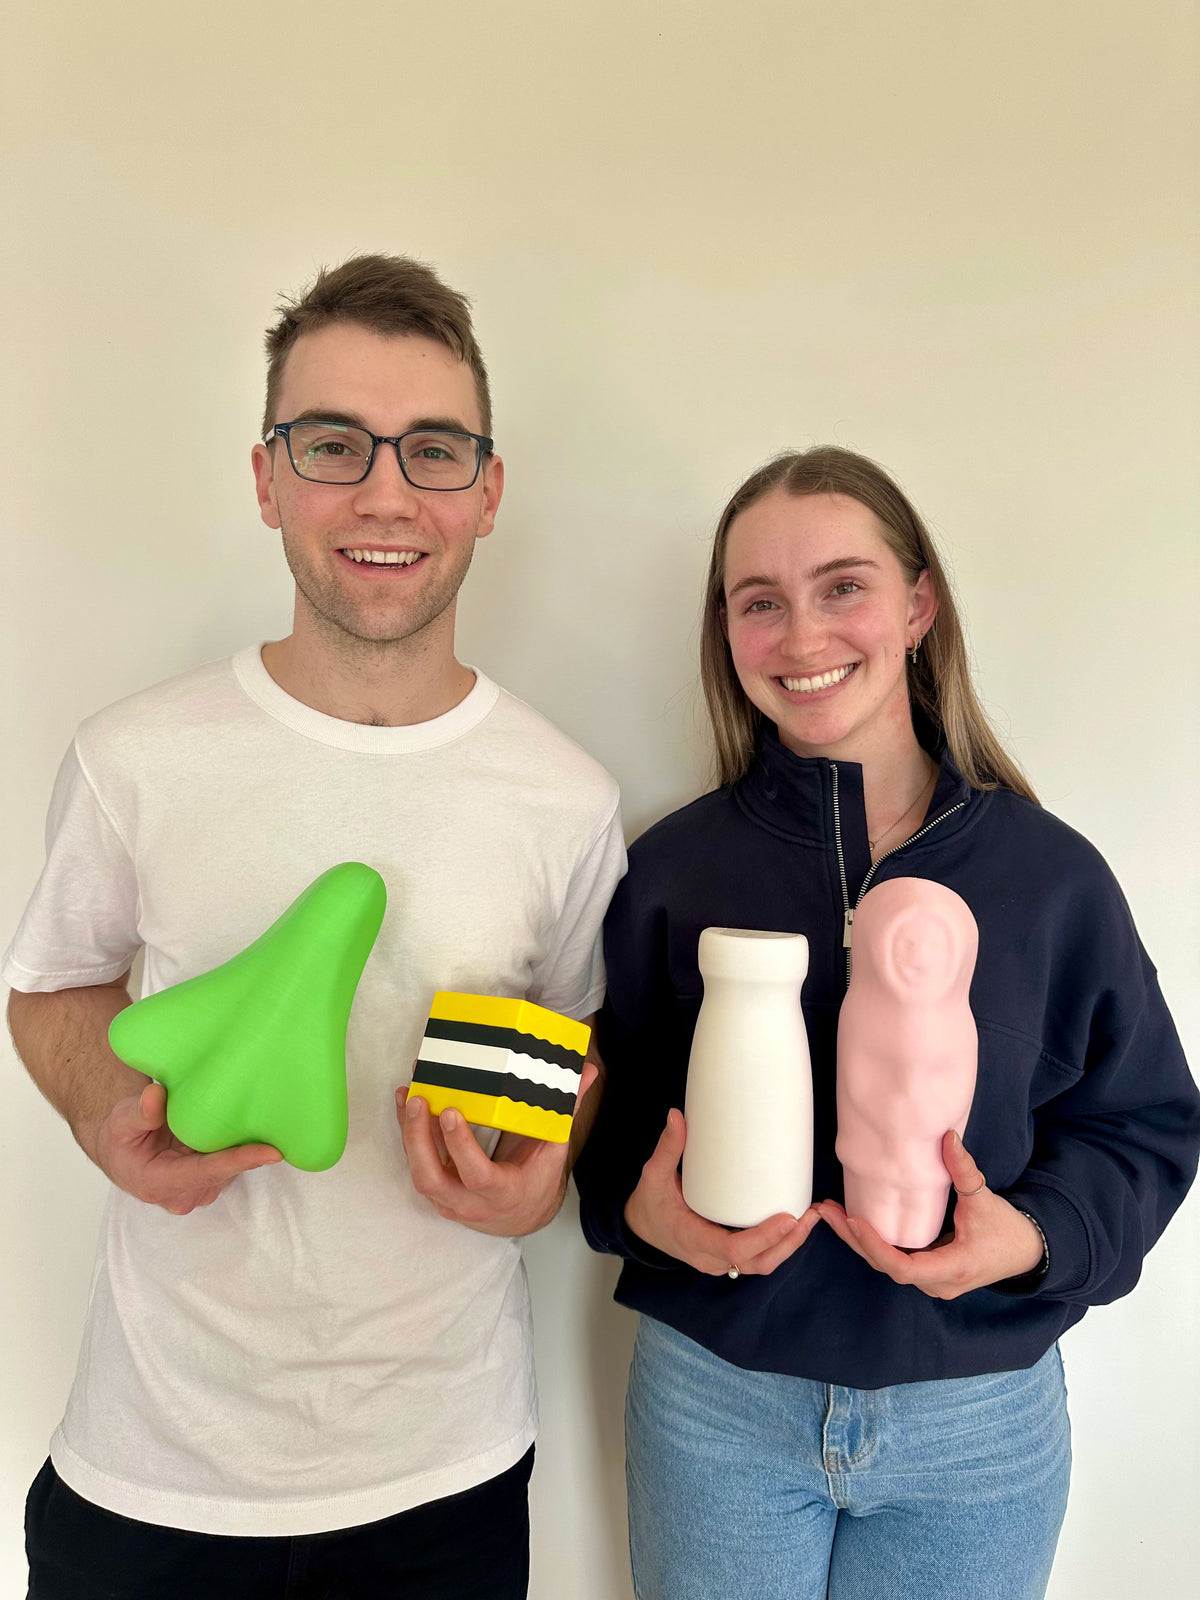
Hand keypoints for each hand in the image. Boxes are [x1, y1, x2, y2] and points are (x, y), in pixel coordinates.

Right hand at [94, 1082, 281, 1214]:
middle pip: (226, 1171)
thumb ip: (139, 1113)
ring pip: (232, 1169)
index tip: (272, 1152)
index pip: (206, 1172)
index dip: (239, 1161)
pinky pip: (233, 1165)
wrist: (124, 1154)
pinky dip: (242, 1147)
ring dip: (248, 1146)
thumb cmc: (122, 1138)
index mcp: (160, 1183)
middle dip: (251, 1149)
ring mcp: (200, 1191)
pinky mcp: (212, 1183)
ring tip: (266, 1115)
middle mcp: (184, 1195)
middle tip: (278, 1118)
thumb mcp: (121, 1121)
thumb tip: (156, 1096)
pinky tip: (254, 1125)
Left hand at [397, 1063, 599, 1236]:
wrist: (522, 1215)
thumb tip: (588, 1072)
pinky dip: (408, 1136)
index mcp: (504, 1192)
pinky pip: (417, 1166)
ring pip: (419, 1174)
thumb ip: (565, 1110)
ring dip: (408, 1135)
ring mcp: (450, 1201)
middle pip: (433, 1180)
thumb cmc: (538, 1179)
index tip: (451, 1111)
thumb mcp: (554, 1148)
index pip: (477, 1175)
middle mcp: (471, 1203)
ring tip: (407, 1094)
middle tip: (419, 1100)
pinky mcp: (437, 1193)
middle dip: (419, 1140)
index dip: (460, 1146)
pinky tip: (404, 1104)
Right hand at [624, 1108, 817, 1275]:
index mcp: (692, 1239)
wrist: (641, 1228)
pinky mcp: (728, 1257)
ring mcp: (720, 1261)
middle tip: (811, 1214)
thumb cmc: (649, 1203)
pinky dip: (780, 1245)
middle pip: (758, 1262)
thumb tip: (677, 1116)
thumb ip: (667, 1148)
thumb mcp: (653, 1175)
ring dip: (789, 1245)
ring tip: (811, 1217)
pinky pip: (757, 1258)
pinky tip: (796, 1222)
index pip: (734, 1249)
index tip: (788, 1218)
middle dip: (789, 1242)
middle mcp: (710, 1258)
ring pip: (761, 1264)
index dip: (764, 1237)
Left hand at [816, 1130, 1044, 1297]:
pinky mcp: (928, 1274)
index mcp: (952, 1269)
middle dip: (854, 1240)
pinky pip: (894, 1262)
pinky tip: (852, 1222)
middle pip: (886, 1267)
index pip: (904, 1268)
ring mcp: (932, 1282)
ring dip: (858, 1241)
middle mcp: (938, 1283)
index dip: (876, 1247)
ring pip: (886, 1266)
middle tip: (826, 1212)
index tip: (855, 1222)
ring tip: (830, 1214)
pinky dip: (872, 1243)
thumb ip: (965, 1169)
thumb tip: (948, 1136)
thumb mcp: (985, 1199)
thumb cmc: (1006, 1229)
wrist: (1026, 1252)